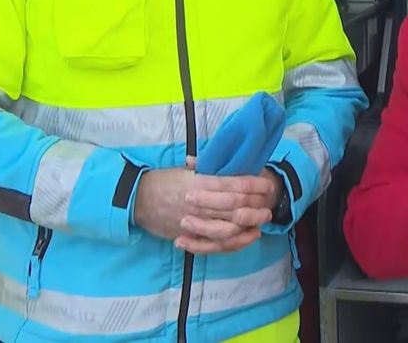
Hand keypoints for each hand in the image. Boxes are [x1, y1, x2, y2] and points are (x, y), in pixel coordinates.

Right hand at [133, 169, 275, 253]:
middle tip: (269, 204)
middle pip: (235, 207)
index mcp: (199, 184)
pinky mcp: (190, 237)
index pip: (233, 185)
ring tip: (262, 221)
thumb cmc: (163, 181)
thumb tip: (226, 162)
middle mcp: (199, 204)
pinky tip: (247, 236)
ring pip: (228, 228)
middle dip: (256, 206)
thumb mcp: (185, 170)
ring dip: (248, 225)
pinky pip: (215, 244)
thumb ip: (206, 169)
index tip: (266, 184)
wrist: (137, 200)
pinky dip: (234, 242)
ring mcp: (194, 223)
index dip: (253, 185)